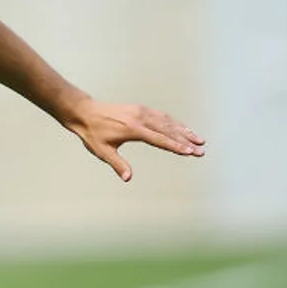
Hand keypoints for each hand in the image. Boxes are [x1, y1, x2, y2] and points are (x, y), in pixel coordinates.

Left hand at [64, 98, 204, 181]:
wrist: (85, 112)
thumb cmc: (92, 133)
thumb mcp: (102, 151)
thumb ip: (117, 164)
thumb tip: (128, 178)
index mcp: (133, 129)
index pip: (159, 139)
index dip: (175, 146)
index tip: (189, 152)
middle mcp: (140, 118)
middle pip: (168, 130)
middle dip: (186, 141)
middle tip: (201, 151)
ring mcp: (141, 111)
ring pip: (168, 122)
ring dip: (184, 131)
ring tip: (199, 140)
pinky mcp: (141, 109)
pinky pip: (162, 116)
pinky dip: (175, 123)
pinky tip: (183, 129)